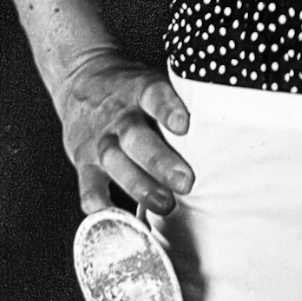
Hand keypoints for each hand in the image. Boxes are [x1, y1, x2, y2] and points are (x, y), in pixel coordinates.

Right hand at [52, 49, 193, 215]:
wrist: (79, 80)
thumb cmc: (129, 88)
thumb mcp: (150, 79)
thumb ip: (178, 98)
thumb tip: (222, 117)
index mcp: (138, 90)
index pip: (153, 95)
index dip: (167, 109)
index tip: (184, 125)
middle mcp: (117, 117)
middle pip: (136, 138)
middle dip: (160, 162)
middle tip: (186, 182)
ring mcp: (98, 141)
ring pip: (116, 164)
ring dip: (141, 187)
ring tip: (165, 205)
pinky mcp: (83, 164)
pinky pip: (89, 189)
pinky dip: (103, 208)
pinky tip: (120, 221)